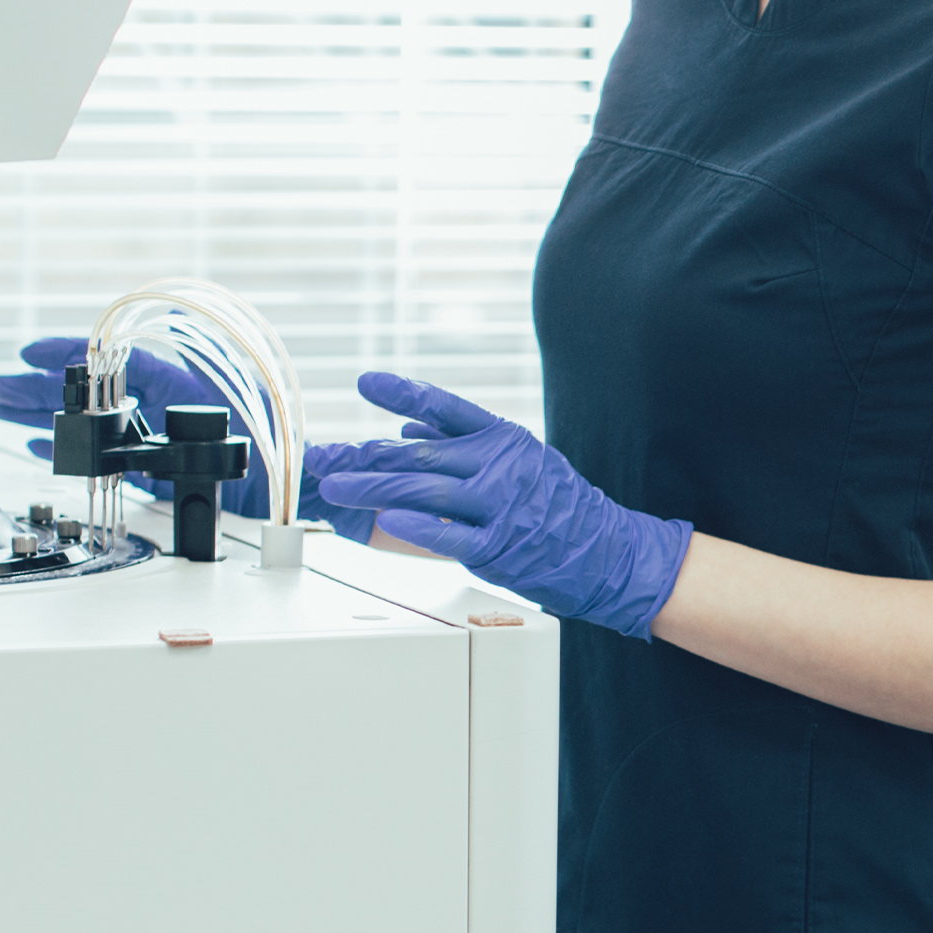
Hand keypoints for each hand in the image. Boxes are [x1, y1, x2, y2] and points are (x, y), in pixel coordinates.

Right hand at [0, 338, 372, 536]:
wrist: (289, 490)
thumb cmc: (270, 455)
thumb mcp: (227, 429)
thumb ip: (181, 414)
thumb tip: (143, 396)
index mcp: (179, 386)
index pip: (117, 362)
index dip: (71, 355)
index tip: (32, 352)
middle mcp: (161, 405)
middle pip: (91, 389)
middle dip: (43, 386)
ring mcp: (153, 432)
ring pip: (90, 418)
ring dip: (46, 412)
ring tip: (2, 406)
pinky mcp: (151, 462)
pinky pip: (101, 448)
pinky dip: (69, 443)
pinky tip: (37, 439)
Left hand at [305, 373, 691, 639]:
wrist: (607, 551)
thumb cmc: (557, 504)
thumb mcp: (517, 458)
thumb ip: (462, 442)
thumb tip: (410, 429)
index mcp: (502, 438)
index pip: (444, 406)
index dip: (402, 393)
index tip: (366, 382)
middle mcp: (499, 465)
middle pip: (420, 455)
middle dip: (366, 458)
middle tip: (325, 463)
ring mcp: (499, 506)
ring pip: (425, 491)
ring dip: (374, 489)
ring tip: (337, 489)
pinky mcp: (499, 547)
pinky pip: (448, 534)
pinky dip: (415, 525)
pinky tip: (386, 519)